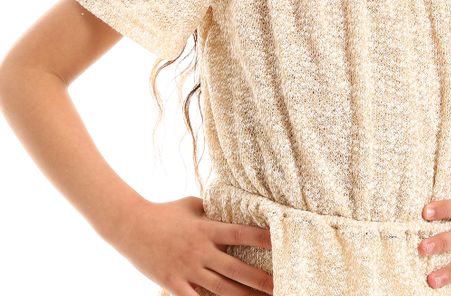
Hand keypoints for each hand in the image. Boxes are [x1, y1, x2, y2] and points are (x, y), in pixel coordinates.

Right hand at [108, 195, 273, 295]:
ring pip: (221, 289)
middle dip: (259, 279)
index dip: (261, 238)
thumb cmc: (164, 211)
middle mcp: (201, 251)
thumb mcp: (191, 203)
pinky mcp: (173, 284)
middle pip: (236, 268)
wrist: (131, 226)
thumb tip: (229, 203)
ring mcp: (187, 270)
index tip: (280, 242)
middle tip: (279, 286)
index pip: (240, 233)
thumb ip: (211, 208)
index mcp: (207, 229)